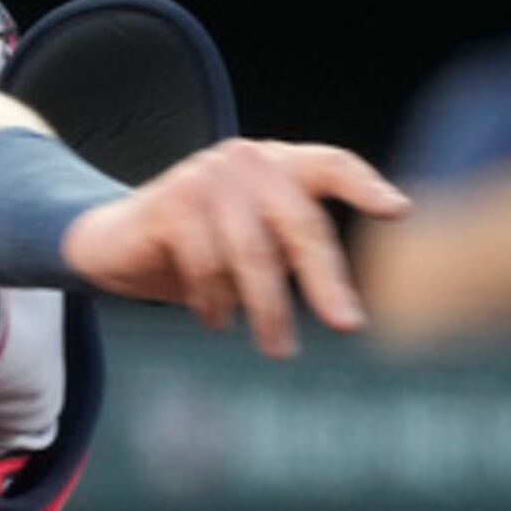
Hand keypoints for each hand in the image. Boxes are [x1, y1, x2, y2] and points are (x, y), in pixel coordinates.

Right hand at [63, 138, 403, 356]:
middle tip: (347, 326)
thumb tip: (346, 310)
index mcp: (276, 164)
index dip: (365, 187)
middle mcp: (245, 161)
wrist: (112, 242)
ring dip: (267, 310)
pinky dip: (216, 303)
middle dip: (325, 282)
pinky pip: (207, 266)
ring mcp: (207, 177)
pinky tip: (216, 321)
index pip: (331, 165)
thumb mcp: (250, 240)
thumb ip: (290, 247)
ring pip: (254, 255)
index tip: (398, 212)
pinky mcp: (172, 203)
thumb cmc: (195, 246)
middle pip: (300, 224)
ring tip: (277, 348)